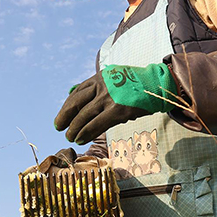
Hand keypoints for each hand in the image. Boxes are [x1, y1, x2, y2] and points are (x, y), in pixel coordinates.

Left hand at [54, 64, 176, 143]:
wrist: (158, 85)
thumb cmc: (135, 85)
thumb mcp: (113, 78)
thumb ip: (95, 86)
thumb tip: (72, 93)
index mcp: (99, 77)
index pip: (76, 93)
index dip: (66, 107)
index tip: (60, 118)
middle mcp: (101, 86)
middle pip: (76, 104)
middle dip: (64, 117)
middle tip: (58, 128)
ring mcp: (109, 98)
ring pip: (84, 116)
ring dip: (75, 129)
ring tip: (70, 137)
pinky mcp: (118, 110)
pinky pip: (97, 124)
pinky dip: (87, 133)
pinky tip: (82, 139)